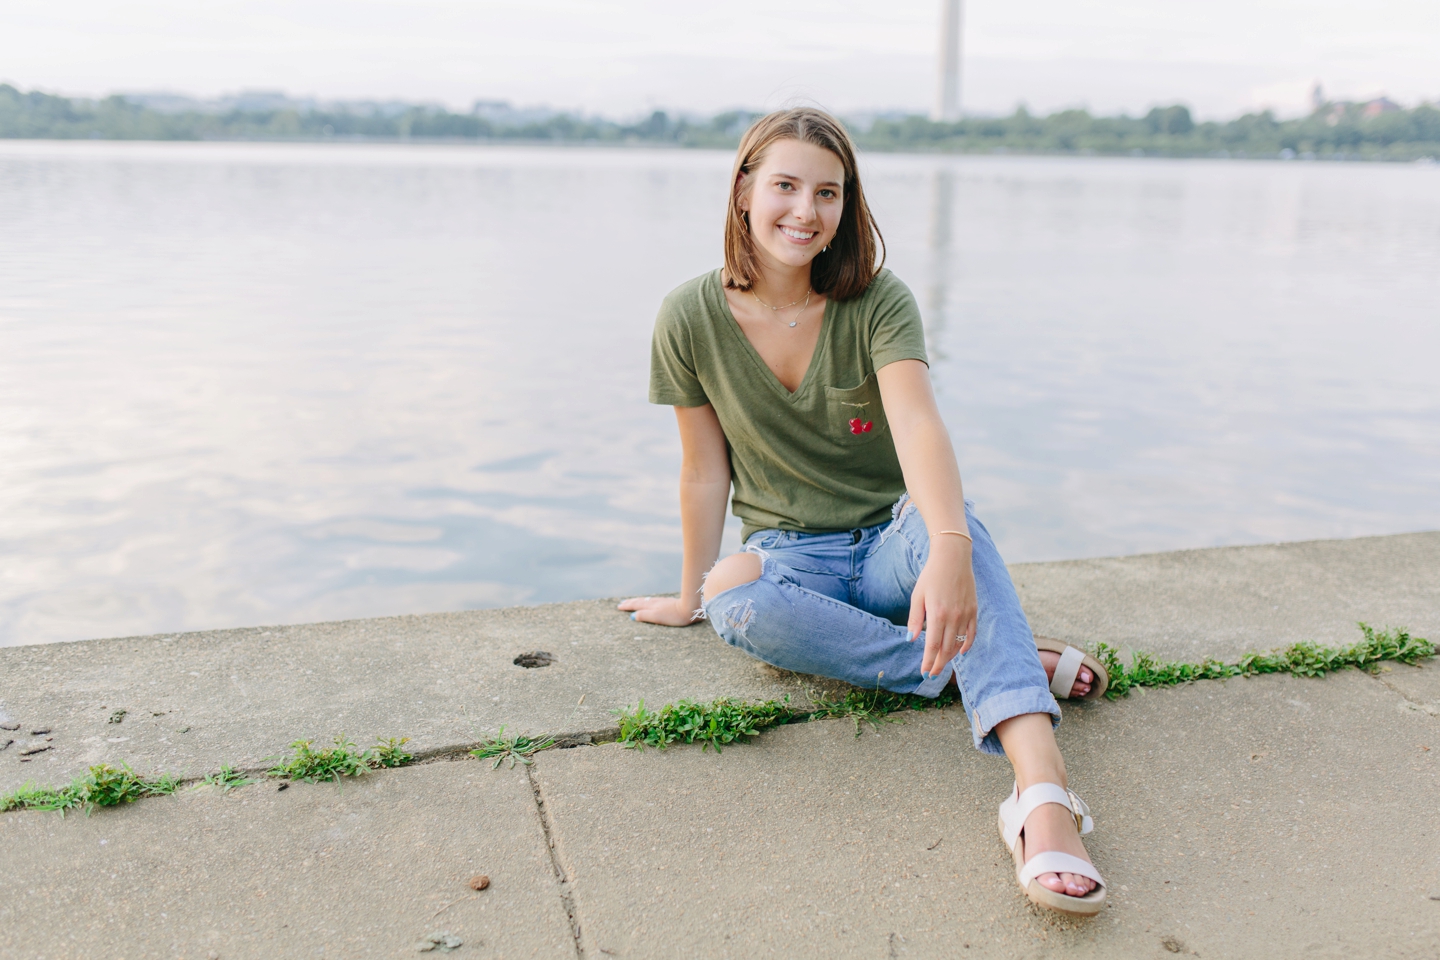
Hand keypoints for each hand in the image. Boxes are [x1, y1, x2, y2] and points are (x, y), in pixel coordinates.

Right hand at [617, 596, 701, 626]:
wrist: (690, 608)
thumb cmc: (674, 615)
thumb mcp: (657, 617)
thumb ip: (644, 616)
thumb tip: (632, 616)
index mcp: (651, 607)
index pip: (636, 606)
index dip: (628, 606)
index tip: (619, 606)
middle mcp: (656, 603)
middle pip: (640, 602)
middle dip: (631, 603)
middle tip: (622, 603)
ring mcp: (663, 602)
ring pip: (647, 600)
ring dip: (639, 601)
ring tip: (634, 602)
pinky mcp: (669, 603)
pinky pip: (654, 601)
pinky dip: (648, 601)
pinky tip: (651, 602)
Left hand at [907, 540, 978, 676]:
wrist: (953, 558)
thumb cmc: (931, 576)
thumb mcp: (918, 596)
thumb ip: (915, 619)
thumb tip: (910, 639)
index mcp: (937, 614)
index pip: (933, 645)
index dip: (928, 661)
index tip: (924, 672)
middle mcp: (953, 617)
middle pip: (946, 648)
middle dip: (938, 664)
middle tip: (931, 674)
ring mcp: (965, 614)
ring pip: (959, 643)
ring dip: (950, 657)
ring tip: (942, 664)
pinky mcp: (974, 610)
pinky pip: (972, 633)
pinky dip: (967, 645)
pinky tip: (960, 652)